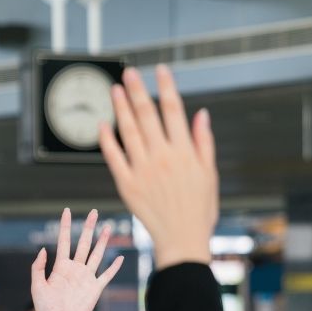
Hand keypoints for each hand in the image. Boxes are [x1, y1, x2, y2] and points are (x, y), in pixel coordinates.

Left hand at [31, 208, 123, 310]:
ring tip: (107, 227)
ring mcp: (86, 278)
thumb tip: (44, 249)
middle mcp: (75, 269)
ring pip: (96, 254)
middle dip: (88, 228)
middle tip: (93, 212)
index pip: (63, 241)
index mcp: (60, 267)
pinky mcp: (95, 288)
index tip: (66, 211)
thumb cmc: (46, 309)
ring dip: (102, 241)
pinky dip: (114, 267)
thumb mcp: (37, 287)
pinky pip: (107, 275)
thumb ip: (38, 268)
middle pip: (83, 243)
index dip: (65, 226)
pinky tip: (120, 258)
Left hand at [99, 64, 217, 268]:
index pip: (173, 110)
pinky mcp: (127, 185)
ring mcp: (143, 170)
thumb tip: (201, 114)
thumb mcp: (209, 174)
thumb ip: (203, 142)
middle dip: (138, 90)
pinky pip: (114, 158)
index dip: (166, 87)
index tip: (159, 70)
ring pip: (129, 132)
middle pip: (147, 116)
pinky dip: (107, 140)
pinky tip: (102, 125)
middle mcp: (163, 157)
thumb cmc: (199, 210)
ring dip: (121, 108)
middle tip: (128, 72)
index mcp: (184, 152)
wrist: (181, 240)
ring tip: (114, 90)